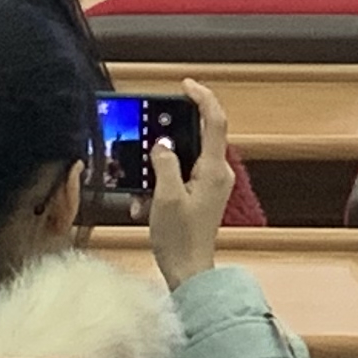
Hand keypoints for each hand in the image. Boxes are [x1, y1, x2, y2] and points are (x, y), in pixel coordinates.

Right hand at [149, 79, 234, 288]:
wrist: (189, 273)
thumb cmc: (180, 239)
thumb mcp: (165, 198)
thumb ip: (164, 164)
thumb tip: (162, 144)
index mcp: (214, 169)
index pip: (215, 121)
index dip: (202, 98)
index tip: (186, 85)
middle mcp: (217, 173)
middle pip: (195, 139)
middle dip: (167, 141)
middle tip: (145, 141)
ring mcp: (210, 185)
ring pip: (181, 162)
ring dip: (156, 172)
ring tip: (140, 191)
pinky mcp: (200, 197)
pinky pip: (177, 180)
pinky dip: (158, 188)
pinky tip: (143, 207)